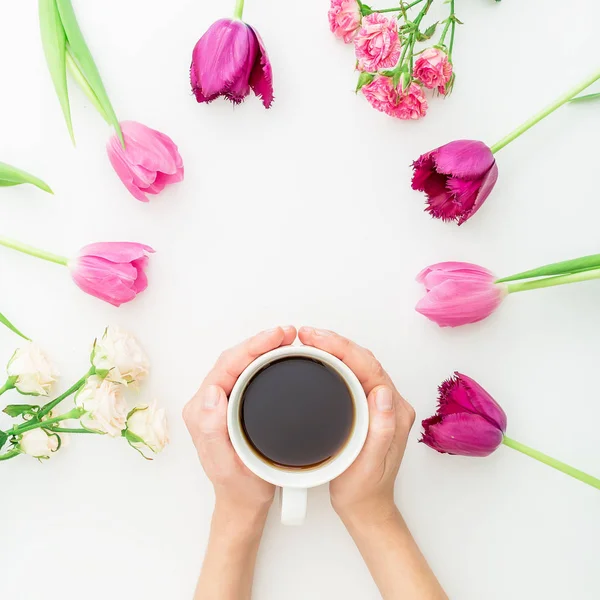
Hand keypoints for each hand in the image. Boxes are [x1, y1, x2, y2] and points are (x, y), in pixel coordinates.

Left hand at [183, 326, 296, 516]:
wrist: (244, 502)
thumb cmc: (239, 487)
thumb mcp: (226, 465)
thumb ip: (212, 431)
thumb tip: (212, 394)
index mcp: (202, 411)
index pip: (226, 367)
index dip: (252, 347)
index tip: (276, 337)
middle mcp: (208, 402)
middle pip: (234, 360)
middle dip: (260, 341)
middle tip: (287, 333)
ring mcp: (220, 402)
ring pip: (241, 364)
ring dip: (262, 348)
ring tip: (286, 338)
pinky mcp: (232, 404)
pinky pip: (246, 373)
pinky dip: (264, 360)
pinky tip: (279, 356)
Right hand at [298, 327, 415, 522]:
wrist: (365, 507)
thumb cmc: (364, 490)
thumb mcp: (369, 466)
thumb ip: (382, 431)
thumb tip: (384, 394)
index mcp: (394, 413)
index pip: (369, 368)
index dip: (341, 348)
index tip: (316, 338)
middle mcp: (391, 404)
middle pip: (363, 360)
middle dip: (335, 342)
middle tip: (307, 334)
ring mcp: (380, 405)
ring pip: (358, 365)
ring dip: (335, 349)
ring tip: (310, 340)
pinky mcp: (369, 408)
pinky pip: (354, 375)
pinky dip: (336, 362)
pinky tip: (321, 359)